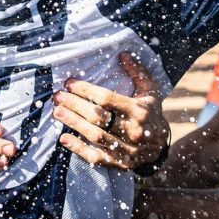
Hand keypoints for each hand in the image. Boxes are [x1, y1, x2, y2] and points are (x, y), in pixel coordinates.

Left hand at [53, 52, 169, 170]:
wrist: (161, 146)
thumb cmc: (151, 113)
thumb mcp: (150, 91)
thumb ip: (138, 72)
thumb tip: (123, 54)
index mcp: (139, 110)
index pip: (107, 99)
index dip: (86, 90)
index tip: (69, 83)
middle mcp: (132, 131)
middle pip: (98, 117)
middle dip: (75, 105)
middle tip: (58, 96)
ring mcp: (126, 149)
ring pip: (94, 136)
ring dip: (73, 123)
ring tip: (57, 112)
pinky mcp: (119, 163)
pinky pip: (95, 157)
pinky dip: (78, 149)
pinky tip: (63, 138)